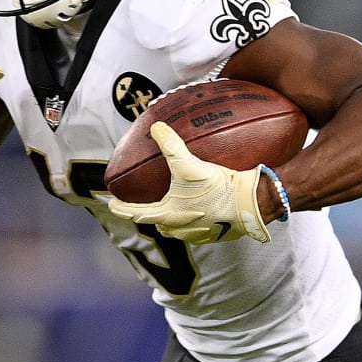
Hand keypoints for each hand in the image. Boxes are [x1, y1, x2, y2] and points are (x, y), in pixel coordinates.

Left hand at [107, 122, 269, 243]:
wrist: (250, 204)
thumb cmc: (216, 188)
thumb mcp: (188, 164)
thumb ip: (170, 145)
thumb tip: (156, 127)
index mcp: (167, 215)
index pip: (136, 213)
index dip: (122, 208)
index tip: (112, 204)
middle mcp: (179, 229)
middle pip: (156, 223)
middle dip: (148, 215)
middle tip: (144, 205)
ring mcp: (197, 234)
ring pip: (175, 229)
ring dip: (169, 220)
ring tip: (170, 207)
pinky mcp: (214, 234)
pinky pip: (195, 230)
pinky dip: (190, 221)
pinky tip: (197, 209)